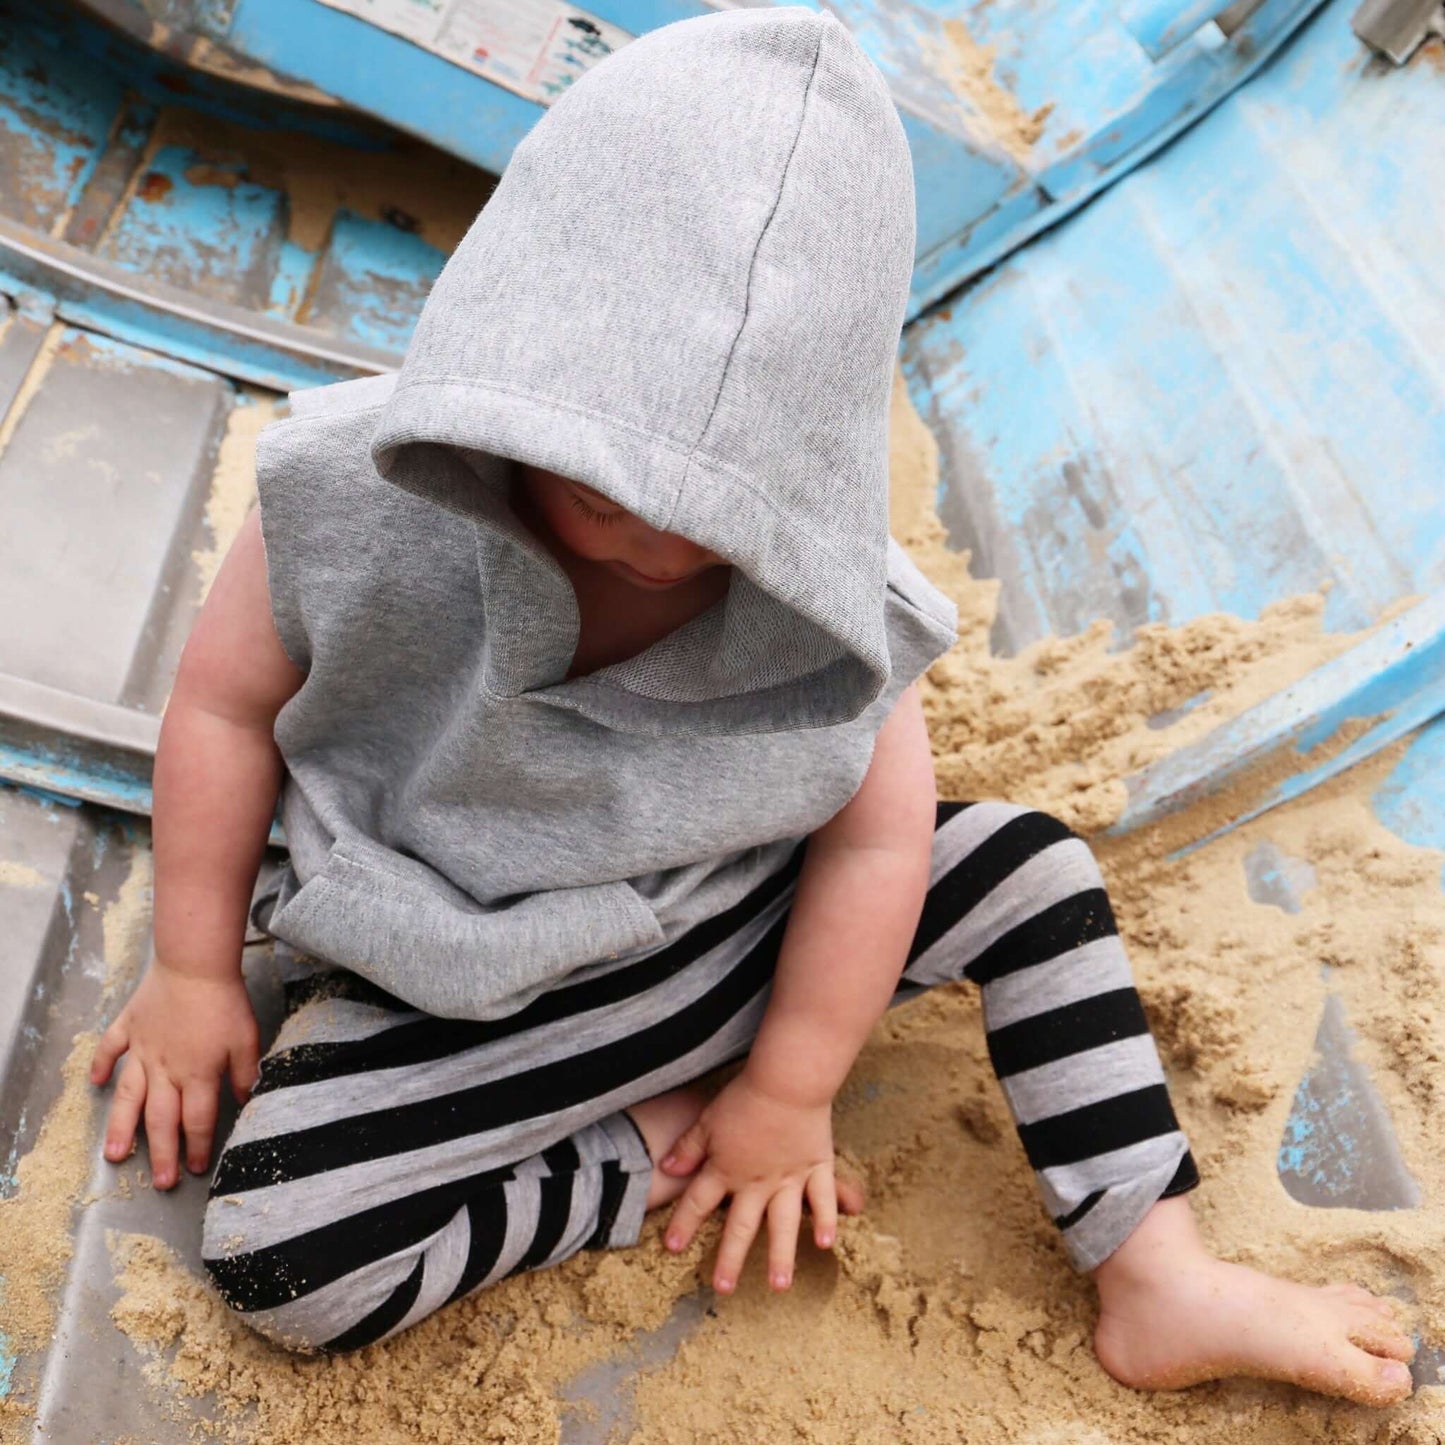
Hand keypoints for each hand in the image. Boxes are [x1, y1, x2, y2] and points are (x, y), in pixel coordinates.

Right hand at [90, 962, 259, 1188]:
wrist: (195, 963)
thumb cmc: (225, 1001)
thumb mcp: (247, 1039)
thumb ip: (246, 1074)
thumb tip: (247, 1101)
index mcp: (198, 1073)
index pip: (198, 1120)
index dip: (200, 1146)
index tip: (198, 1167)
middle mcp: (166, 1069)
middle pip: (162, 1119)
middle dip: (162, 1154)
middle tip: (160, 1182)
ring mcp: (143, 1049)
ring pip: (129, 1096)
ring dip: (122, 1127)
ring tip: (114, 1155)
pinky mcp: (129, 1027)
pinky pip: (110, 1050)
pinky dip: (100, 1065)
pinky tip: (93, 1084)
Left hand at [661, 1070, 853, 1293]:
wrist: (787, 1080)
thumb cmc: (745, 1096)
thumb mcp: (708, 1119)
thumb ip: (689, 1148)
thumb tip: (666, 1169)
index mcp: (726, 1168)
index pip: (699, 1201)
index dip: (684, 1224)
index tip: (671, 1247)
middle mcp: (756, 1181)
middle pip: (740, 1226)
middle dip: (730, 1258)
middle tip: (723, 1289)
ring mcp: (789, 1177)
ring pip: (783, 1224)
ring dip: (779, 1256)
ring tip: (778, 1286)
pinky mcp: (817, 1166)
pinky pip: (822, 1199)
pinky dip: (826, 1220)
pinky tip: (826, 1245)